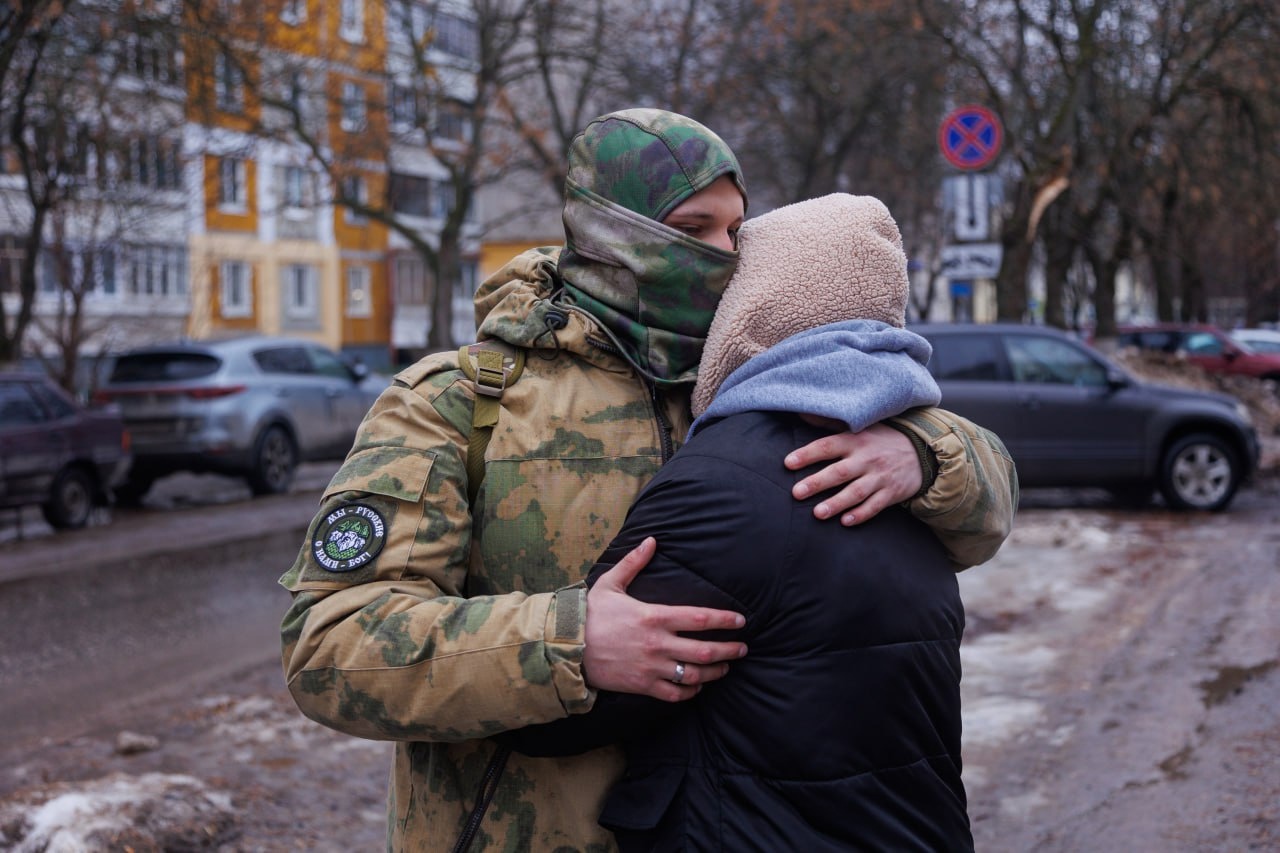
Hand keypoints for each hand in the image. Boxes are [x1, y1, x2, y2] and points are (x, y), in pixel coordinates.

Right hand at [583, 537, 746, 702]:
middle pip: (706, 650)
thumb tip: (652, 540)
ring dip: (716, 672)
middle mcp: (658, 644)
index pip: (700, 618)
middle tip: (743, 649)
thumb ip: (634, 562)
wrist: (567, 647)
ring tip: (726, 668)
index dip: (724, 620)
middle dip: (730, 651)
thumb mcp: (610, 583)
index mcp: (654, 616)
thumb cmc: (590, 614)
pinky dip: (691, 691)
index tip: (740, 621)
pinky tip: (698, 685)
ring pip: (695, 675)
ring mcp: (652, 667)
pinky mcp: (643, 686)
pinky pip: (675, 694)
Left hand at [785, 423, 921, 525]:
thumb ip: (828, 423)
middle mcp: (867, 459)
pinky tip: (846, 522)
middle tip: (796, 493)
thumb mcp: (859, 426)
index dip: (807, 454)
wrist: (921, 451)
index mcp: (855, 441)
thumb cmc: (881, 439)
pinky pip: (875, 506)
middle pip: (839, 472)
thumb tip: (800, 411)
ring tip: (817, 513)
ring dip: (837, 503)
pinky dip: (861, 514)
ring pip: (856, 492)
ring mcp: (880, 477)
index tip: (788, 463)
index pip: (828, 446)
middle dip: (817, 483)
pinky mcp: (891, 493)